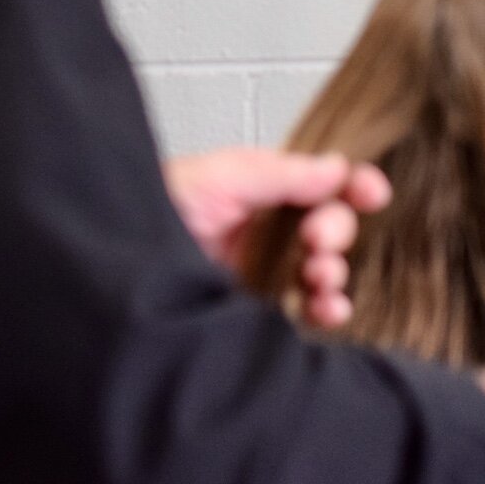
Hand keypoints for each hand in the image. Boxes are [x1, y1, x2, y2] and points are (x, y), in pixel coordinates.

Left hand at [162, 148, 390, 328]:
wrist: (112, 267)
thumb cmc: (156, 207)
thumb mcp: (222, 177)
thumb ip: (283, 174)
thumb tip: (339, 168)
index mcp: (257, 191)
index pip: (319, 184)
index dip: (352, 186)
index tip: (373, 193)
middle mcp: (263, 231)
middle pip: (327, 227)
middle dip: (334, 229)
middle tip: (316, 239)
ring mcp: (260, 274)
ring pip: (322, 271)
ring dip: (333, 271)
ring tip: (319, 276)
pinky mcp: (253, 315)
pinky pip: (304, 313)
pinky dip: (326, 309)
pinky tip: (328, 309)